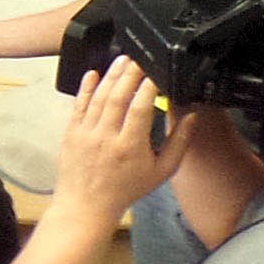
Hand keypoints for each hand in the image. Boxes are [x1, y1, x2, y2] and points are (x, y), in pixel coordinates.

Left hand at [47, 56, 189, 219]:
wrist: (88, 205)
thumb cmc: (125, 189)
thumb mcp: (162, 172)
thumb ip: (179, 142)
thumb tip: (191, 117)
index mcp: (130, 147)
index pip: (140, 107)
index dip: (149, 86)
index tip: (156, 73)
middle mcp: (106, 137)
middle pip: (118, 96)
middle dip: (130, 72)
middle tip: (140, 58)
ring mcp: (86, 133)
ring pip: (99, 96)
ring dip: (112, 74)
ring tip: (123, 59)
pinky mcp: (72, 132)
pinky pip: (78, 104)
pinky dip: (86, 87)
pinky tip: (94, 73)